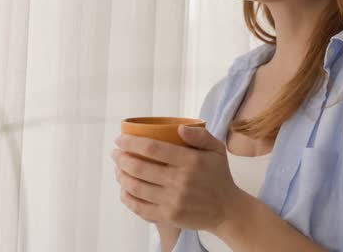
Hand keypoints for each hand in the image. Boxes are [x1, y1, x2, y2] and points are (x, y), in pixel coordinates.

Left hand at [111, 126, 242, 232]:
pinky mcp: (169, 215)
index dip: (131, 142)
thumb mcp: (217, 150)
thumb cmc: (219, 176)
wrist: (227, 210)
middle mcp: (180, 181)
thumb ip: (200, 135)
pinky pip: (140, 207)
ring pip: (136, 187)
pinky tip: (124, 190)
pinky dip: (127, 198)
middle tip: (115, 153)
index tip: (120, 139)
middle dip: (121, 158)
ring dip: (121, 176)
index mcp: (190, 161)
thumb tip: (178, 127)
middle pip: (139, 167)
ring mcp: (173, 200)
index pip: (153, 148)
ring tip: (117, 169)